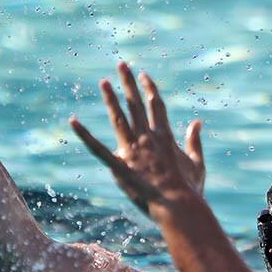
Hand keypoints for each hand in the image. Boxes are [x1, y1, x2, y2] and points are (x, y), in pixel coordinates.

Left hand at [70, 62, 204, 216]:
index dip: (150, 88)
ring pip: (119, 118)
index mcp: (165, 136)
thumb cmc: (190, 189)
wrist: (179, 206)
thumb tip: (198, 122)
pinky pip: (98, 148)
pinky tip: (73, 121)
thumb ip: (195, 140)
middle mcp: (147, 138)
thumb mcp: (197, 162)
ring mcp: (133, 151)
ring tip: (103, 82)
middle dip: (128, 83)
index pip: (157, 105)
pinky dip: (85, 135)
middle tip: (121, 65)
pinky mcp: (120, 166)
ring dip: (111, 99)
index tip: (144, 76)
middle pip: (136, 104)